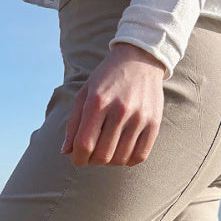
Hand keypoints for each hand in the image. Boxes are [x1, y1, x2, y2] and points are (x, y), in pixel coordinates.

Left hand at [61, 42, 166, 167]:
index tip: (77, 159)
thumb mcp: (85, 93)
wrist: (140, 58)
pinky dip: (128, 160)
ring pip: (120, 158)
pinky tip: (122, 152)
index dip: (78, 158)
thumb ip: (74, 123)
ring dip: (109, 162)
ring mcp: (139, 117)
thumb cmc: (107, 78)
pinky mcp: (154, 123)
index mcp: (98, 102)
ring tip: (106, 152)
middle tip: (91, 155)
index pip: (84, 144)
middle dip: (92, 161)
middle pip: (102, 155)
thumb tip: (66, 152)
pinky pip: (140, 156)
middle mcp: (120, 110)